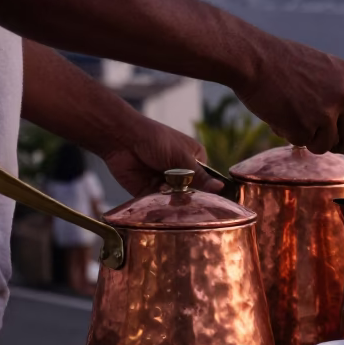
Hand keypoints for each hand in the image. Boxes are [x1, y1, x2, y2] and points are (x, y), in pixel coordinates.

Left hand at [100, 119, 221, 195]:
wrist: (123, 140)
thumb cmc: (156, 140)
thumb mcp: (181, 157)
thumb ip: (199, 176)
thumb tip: (221, 187)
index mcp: (194, 159)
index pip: (207, 180)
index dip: (207, 190)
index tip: (208, 199)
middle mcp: (181, 172)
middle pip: (191, 193)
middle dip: (186, 195)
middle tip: (182, 193)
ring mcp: (165, 182)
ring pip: (174, 200)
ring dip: (171, 198)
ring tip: (164, 187)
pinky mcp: (149, 192)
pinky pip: (158, 204)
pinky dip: (158, 202)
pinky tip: (155, 191)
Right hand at [235, 36, 343, 154]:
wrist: (254, 59)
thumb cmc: (281, 61)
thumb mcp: (322, 69)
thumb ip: (337, 92)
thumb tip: (343, 126)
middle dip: (340, 145)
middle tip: (325, 144)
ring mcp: (325, 113)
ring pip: (327, 145)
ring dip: (311, 140)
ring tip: (292, 119)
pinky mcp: (305, 127)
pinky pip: (303, 143)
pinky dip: (291, 135)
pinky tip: (280, 115)